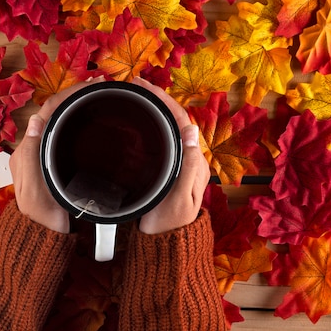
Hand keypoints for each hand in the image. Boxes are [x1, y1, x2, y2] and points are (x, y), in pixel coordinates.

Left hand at [9, 78, 104, 232]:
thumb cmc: (41, 214)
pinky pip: (68, 133)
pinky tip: (95, 118)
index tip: (92, 84)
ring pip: (62, 120)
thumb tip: (36, 120)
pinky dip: (81, 120)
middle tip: (102, 85)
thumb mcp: (33, 187)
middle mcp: (35, 146)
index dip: (69, 93)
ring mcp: (47, 153)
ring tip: (101, 95)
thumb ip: (30, 155)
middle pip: (55, 110)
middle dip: (76, 94)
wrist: (46, 235)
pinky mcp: (58, 160)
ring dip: (79, 104)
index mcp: (28, 148)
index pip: (48, 110)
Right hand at [132, 77, 209, 234]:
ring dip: (154, 109)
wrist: (165, 244)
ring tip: (135, 96)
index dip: (165, 100)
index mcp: (195, 162)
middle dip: (158, 99)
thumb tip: (191, 130)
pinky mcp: (167, 169)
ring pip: (168, 128)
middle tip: (135, 85)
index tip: (145, 86)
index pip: (183, 121)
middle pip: (176, 120)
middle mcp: (190, 159)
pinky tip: (137, 121)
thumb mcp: (180, 197)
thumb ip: (188, 165)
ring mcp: (178, 164)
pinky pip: (161, 139)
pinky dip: (150, 124)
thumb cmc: (170, 224)